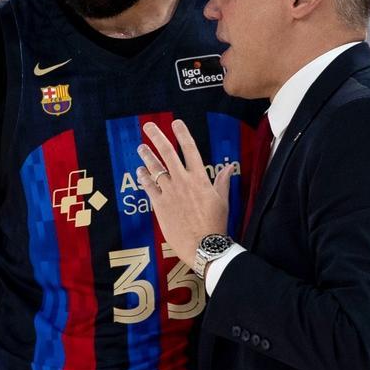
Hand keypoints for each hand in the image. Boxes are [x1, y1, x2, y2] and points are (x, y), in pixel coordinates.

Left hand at [136, 120, 231, 267]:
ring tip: (140, 147)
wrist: (203, 245)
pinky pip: (148, 187)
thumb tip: (229, 167)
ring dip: (146, 156)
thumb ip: (223, 181)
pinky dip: (143, 177)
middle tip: (148, 126)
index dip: (182, 134)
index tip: (176, 123)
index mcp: (200, 178)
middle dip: (157, 137)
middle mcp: (183, 181)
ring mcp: (169, 192)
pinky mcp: (159, 204)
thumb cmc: (215, 224)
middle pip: (167, 154)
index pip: (190, 149)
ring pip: (155, 168)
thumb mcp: (222, 200)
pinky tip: (139, 171)